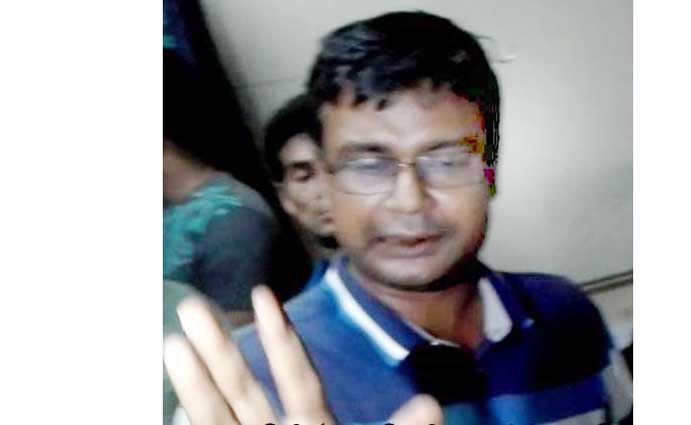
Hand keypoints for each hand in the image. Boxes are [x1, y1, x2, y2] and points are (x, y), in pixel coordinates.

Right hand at [164, 286, 442, 424]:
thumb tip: (431, 405)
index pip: (296, 378)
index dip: (279, 339)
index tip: (262, 296)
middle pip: (245, 389)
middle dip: (219, 349)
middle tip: (193, 307)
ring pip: (218, 416)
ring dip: (195, 383)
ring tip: (172, 343)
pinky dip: (191, 419)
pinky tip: (174, 400)